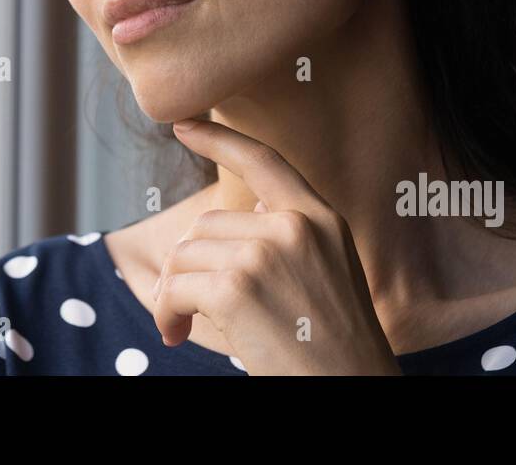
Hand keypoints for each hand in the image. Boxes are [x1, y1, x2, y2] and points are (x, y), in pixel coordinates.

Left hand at [152, 118, 400, 374]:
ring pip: (184, 256)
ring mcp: (265, 254)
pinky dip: (164, 312)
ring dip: (171, 294)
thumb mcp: (326, 274)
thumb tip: (233, 222)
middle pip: (206, 226)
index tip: (184, 124)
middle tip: (183, 307)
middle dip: (187, 267)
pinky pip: (173, 288)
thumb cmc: (332, 348)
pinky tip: (175, 333)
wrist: (351, 391)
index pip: (264, 161)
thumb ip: (286, 239)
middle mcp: (295, 227)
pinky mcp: (236, 289)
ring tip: (181, 324)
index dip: (220, 138)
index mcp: (321, 219)